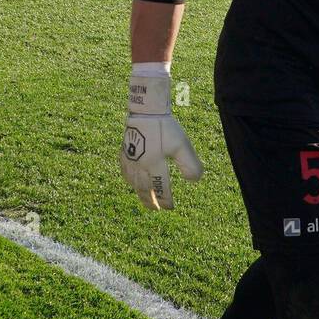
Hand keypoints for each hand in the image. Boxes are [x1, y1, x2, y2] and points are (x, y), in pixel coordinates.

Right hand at [121, 69, 202, 209]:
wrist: (145, 109)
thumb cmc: (165, 126)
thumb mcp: (182, 145)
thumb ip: (190, 164)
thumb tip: (194, 180)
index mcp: (154, 165)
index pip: (160, 188)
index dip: (165, 200)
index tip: (170, 207)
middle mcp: (140, 165)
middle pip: (144, 189)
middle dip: (150, 201)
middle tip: (155, 209)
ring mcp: (130, 158)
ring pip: (133, 182)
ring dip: (139, 192)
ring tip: (145, 198)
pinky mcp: (124, 150)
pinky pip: (125, 170)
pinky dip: (128, 179)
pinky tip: (131, 180)